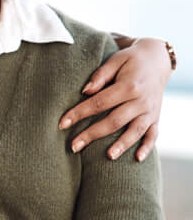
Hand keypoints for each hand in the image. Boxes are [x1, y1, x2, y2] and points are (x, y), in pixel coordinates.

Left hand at [59, 38, 170, 160]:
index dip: (79, 114)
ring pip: (135, 131)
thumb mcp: (115, 60)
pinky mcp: (156, 117)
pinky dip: (147, 147)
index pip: (99, 103)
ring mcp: (150, 111)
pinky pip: (154, 134)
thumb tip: (85, 92)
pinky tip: (137, 159)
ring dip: (122, 145)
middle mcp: (141, 101)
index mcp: (129, 86)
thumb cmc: (130, 60)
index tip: (62, 124)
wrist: (158, 59)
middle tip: (73, 147)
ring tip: (107, 157)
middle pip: (114, 121)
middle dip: (92, 134)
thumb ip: (100, 76)